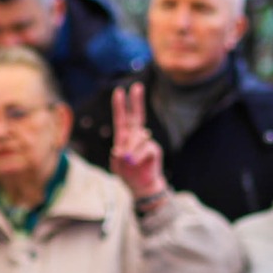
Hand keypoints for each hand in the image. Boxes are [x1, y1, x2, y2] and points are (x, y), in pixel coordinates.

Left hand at [109, 82, 165, 201]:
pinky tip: (136, 163)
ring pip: (139, 136)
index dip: (120, 106)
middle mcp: (136, 137)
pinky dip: (139, 157)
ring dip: (132, 148)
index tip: (119, 91)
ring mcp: (146, 142)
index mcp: (124, 138)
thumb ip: (118, 157)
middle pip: (137, 116)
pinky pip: (146, 148)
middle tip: (137, 86)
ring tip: (129, 161)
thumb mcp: (118, 166)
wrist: (143, 186)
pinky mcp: (154, 150)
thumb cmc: (128, 174)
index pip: (122, 119)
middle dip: (136, 101)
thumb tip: (121, 149)